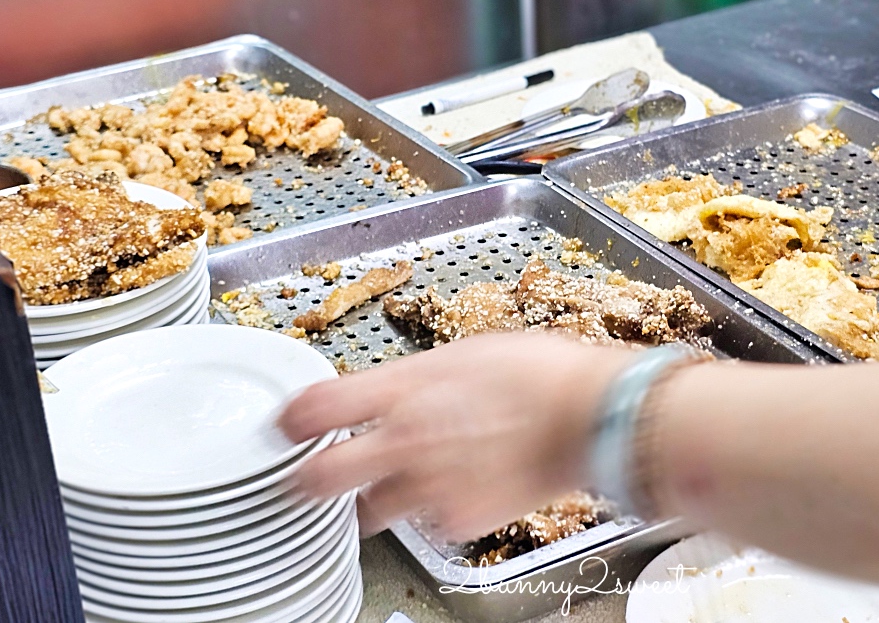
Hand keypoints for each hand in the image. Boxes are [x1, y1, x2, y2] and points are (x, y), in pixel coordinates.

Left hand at [277, 332, 632, 541]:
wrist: (592, 417)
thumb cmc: (537, 373)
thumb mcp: (462, 353)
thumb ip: (411, 379)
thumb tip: (383, 391)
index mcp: (406, 389)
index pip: (317, 408)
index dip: (291, 419)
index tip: (286, 425)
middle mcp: (408, 440)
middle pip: (321, 478)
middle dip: (306, 480)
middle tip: (308, 477)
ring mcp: (431, 487)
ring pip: (369, 512)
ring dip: (375, 498)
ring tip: (401, 479)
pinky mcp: (460, 520)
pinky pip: (427, 524)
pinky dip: (434, 510)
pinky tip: (458, 485)